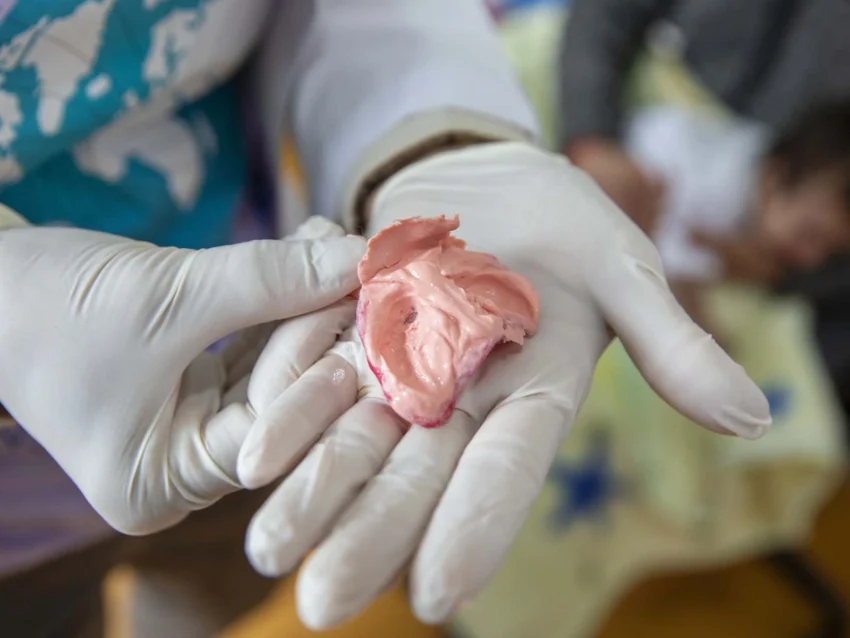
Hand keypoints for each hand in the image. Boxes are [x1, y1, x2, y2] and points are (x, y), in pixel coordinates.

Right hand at [0, 218, 363, 533]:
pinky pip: (247, 348)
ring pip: (269, 368)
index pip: (270, 429)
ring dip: (302, 304)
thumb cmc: (47, 305)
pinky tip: (308, 249)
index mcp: (162, 481)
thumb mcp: (168, 293)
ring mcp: (187, 426)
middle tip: (362, 271)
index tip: (358, 302)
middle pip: (278, 401)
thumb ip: (269, 278)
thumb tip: (360, 256)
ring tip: (338, 246)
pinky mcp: (189, 385)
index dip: (315, 363)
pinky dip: (274, 303)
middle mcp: (181, 467)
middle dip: (315, 328)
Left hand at [239, 142, 769, 628]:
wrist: (492, 179)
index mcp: (536, 393)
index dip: (476, 528)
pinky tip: (251, 451)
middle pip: (417, 475)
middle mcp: (466, 397)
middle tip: (321, 603)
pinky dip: (290, 409)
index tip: (437, 594)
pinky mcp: (358, 330)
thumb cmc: (570, 225)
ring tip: (265, 546)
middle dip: (370, 535)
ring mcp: (406, 366)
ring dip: (311, 490)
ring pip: (357, 438)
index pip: (508, 472)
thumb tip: (751, 417)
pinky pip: (322, 371)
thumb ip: (670, 342)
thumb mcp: (624, 270)